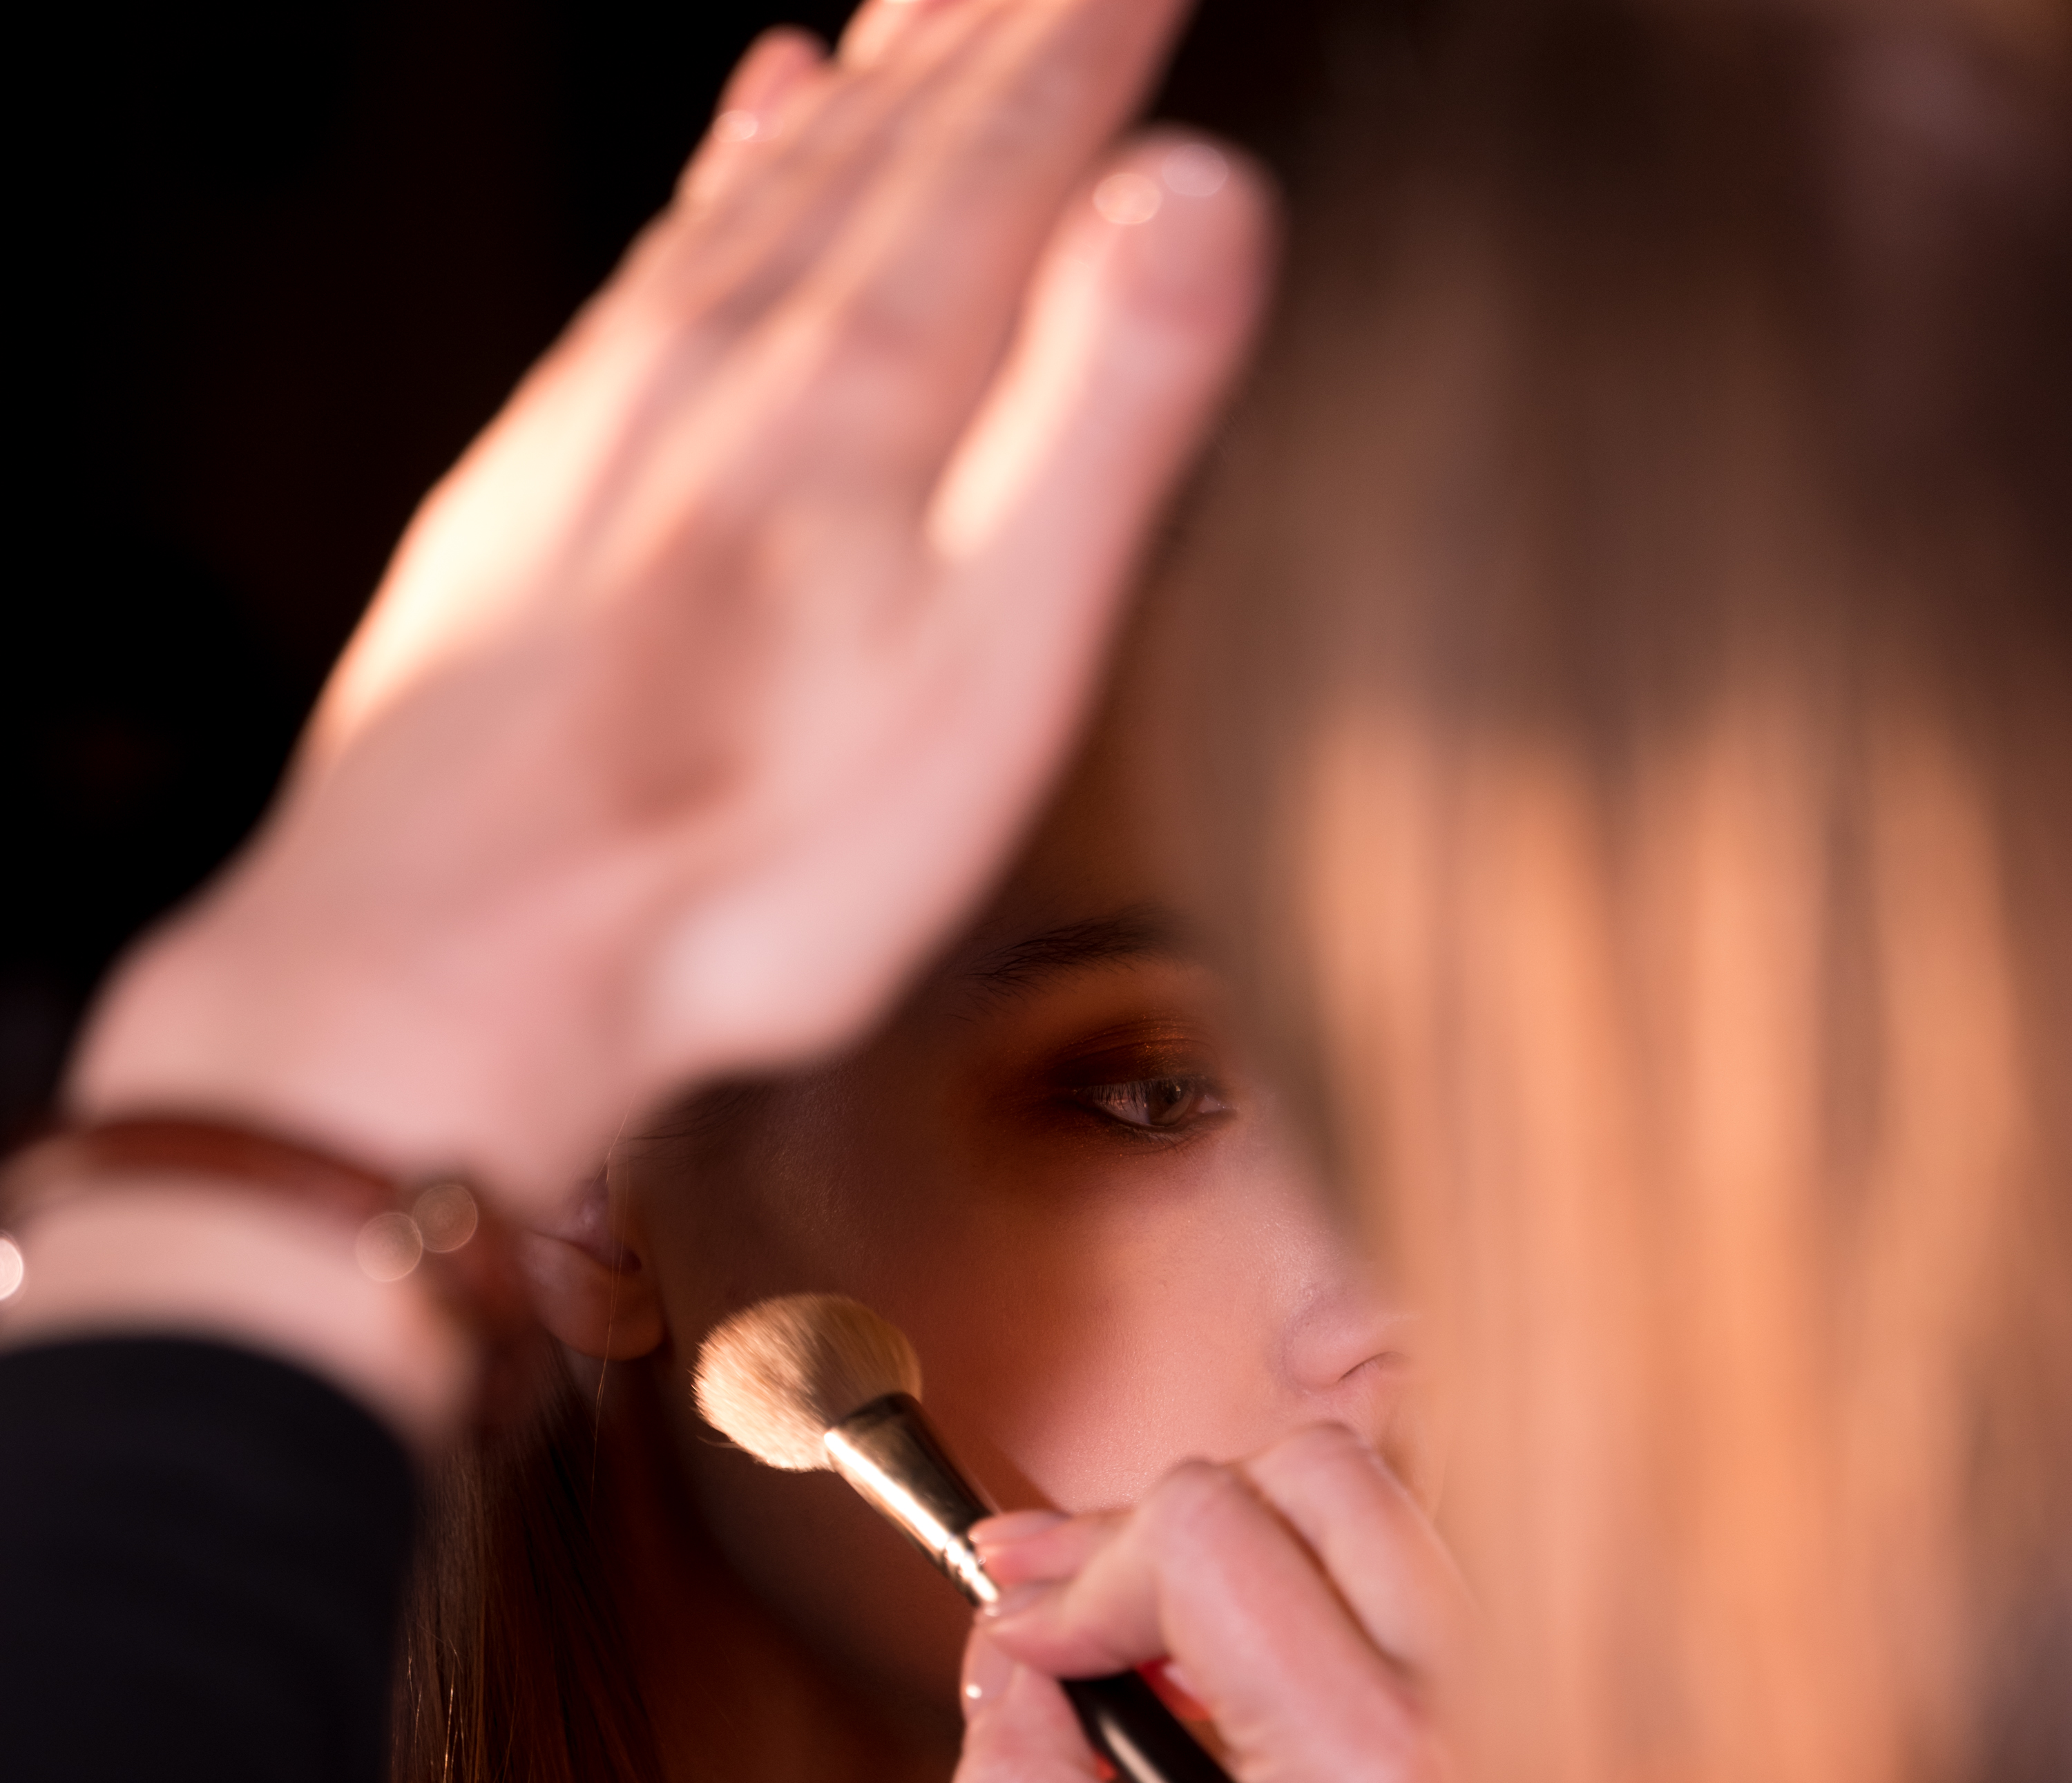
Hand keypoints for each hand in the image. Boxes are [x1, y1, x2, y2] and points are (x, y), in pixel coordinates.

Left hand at [70, 0, 1270, 1213]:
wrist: (457, 943)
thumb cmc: (737, 861)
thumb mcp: (986, 669)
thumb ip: (1096, 424)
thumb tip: (1194, 195)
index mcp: (869, 394)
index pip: (1011, 159)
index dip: (1091, 43)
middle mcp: (739, 356)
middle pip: (897, 142)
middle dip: (998, 30)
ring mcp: (627, 398)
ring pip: (781, 178)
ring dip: (874, 78)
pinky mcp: (546, 462)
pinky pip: (665, 253)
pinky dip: (731, 161)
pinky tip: (752, 118)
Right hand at [952, 1423, 1545, 1782]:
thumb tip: (1000, 1664)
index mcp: (1386, 1773)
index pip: (1210, 1530)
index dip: (1083, 1576)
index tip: (1029, 1659)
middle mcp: (1500, 1708)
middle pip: (1311, 1471)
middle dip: (1165, 1536)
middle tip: (1077, 1632)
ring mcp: (1558, 1713)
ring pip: (1386, 1514)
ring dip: (1256, 1562)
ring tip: (1172, 1678)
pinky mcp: (1578, 1734)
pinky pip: (1441, 1592)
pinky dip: (1335, 1609)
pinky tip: (1275, 1714)